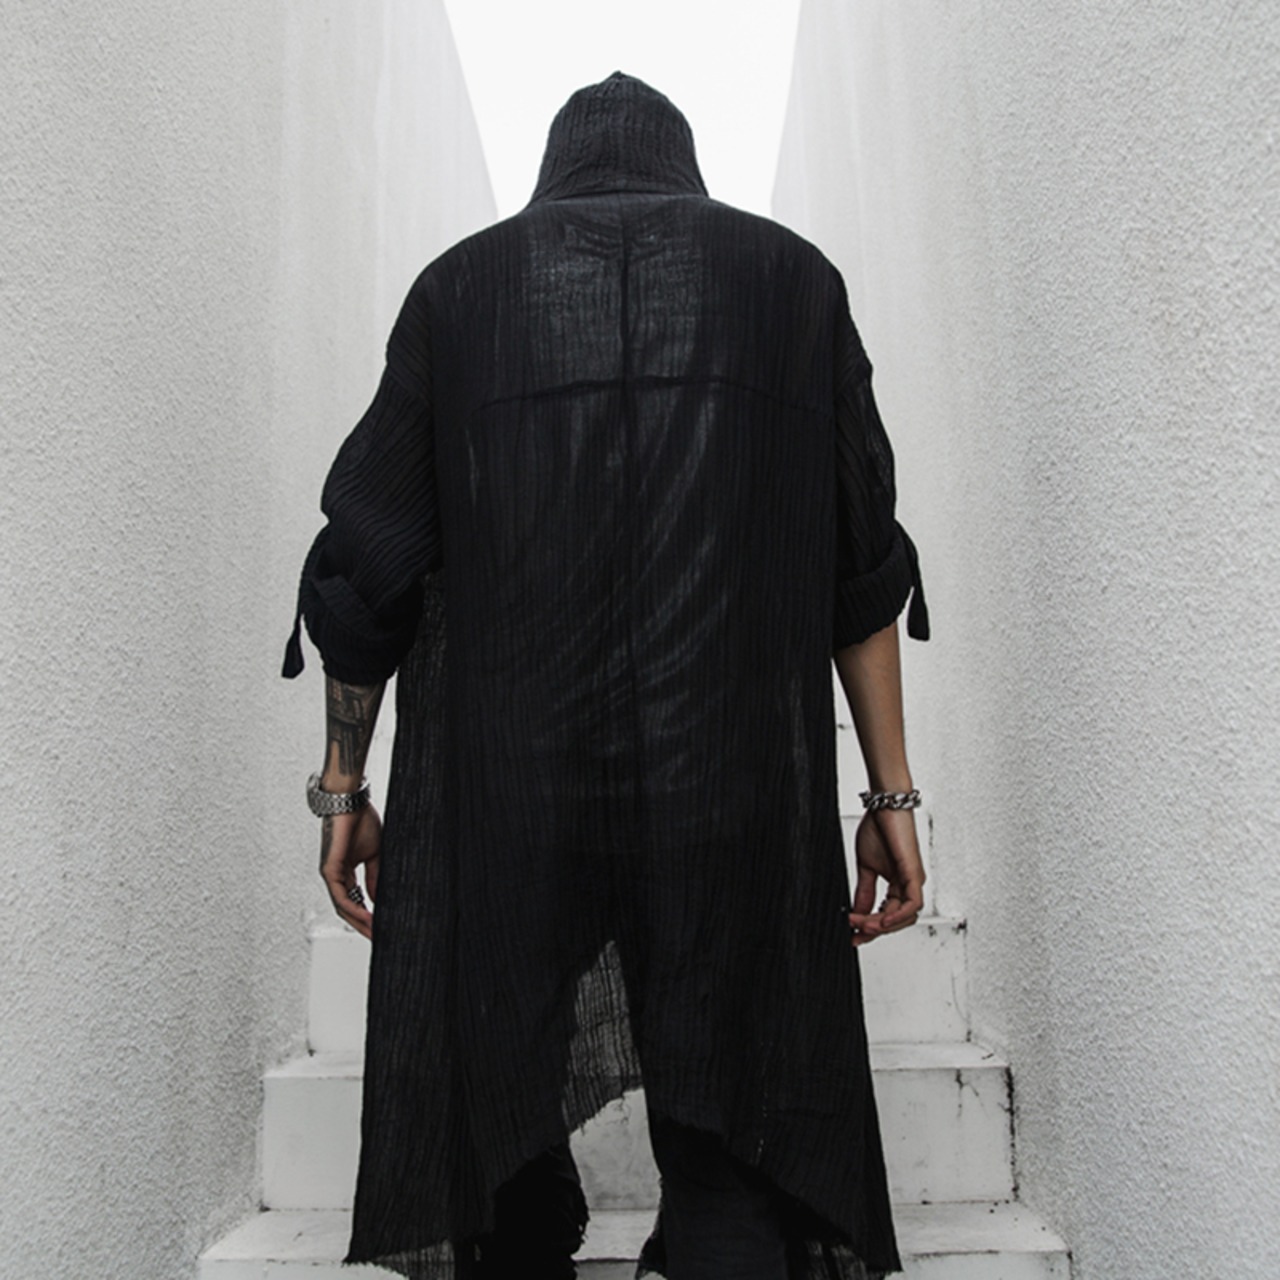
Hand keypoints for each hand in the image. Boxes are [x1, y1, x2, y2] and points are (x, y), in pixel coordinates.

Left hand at [319, 803, 381, 940]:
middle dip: (363, 925)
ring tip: (375, 932)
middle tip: (380, 937)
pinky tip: (369, 916)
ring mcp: (331, 874)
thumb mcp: (375, 854)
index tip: (382, 927)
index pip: (356, 901)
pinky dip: (354, 909)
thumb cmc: (360, 821)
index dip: (368, 916)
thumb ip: (374, 877)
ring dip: (359, 922)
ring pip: (343, 907)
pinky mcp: (330, 870)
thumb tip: (377, 899)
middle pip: (347, 909)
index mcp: (345, 872)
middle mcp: (335, 876)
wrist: (350, 802)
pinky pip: (341, 896)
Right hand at [847, 807, 924, 946]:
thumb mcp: (866, 866)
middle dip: (874, 930)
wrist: (885, 805)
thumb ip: (864, 891)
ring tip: (861, 923)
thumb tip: (858, 912)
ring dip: (882, 924)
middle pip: (897, 920)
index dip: (870, 929)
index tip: (853, 935)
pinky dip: (897, 915)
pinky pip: (912, 903)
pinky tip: (881, 919)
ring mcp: (914, 880)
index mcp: (899, 884)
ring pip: (905, 916)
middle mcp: (910, 885)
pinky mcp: (914, 873)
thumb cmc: (879, 828)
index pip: (887, 915)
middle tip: (853, 930)